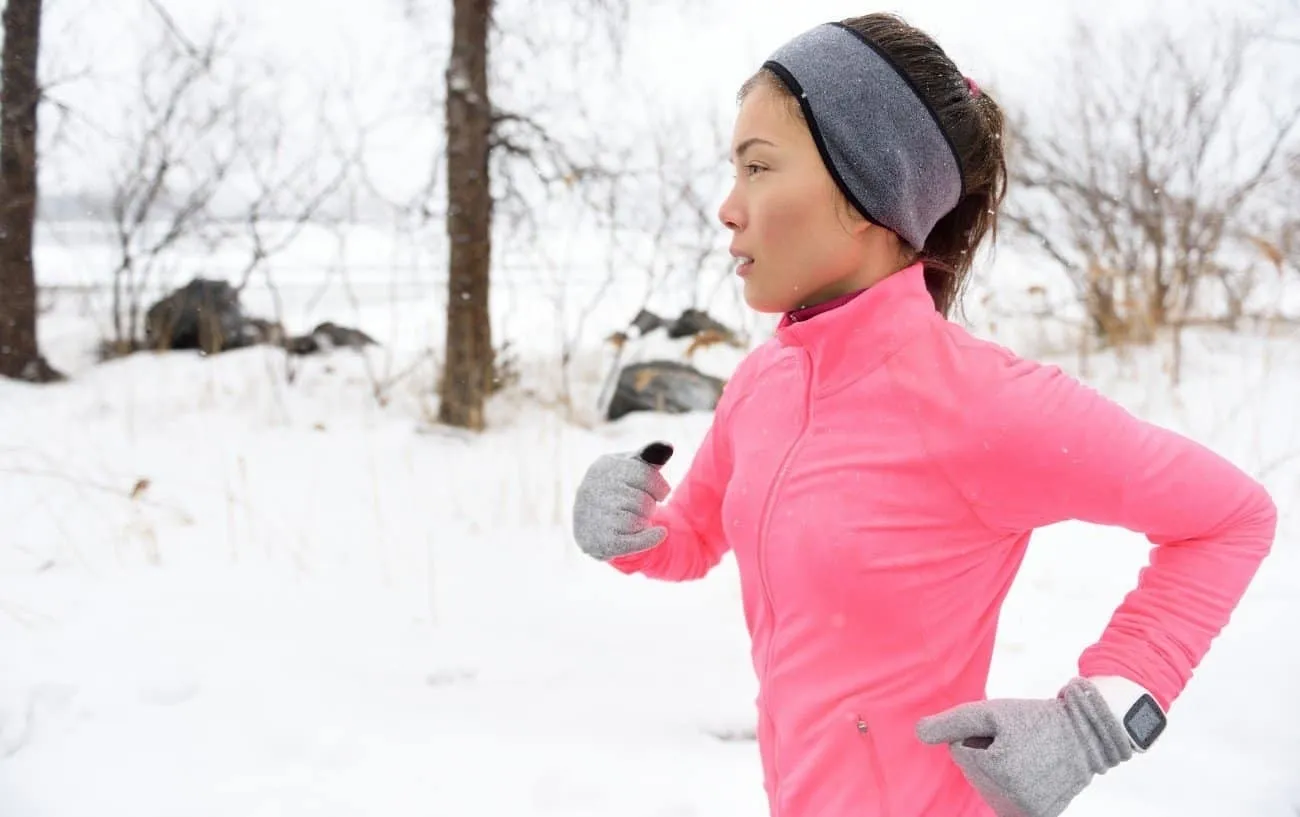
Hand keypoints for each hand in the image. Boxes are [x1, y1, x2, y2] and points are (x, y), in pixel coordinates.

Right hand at [572, 441, 674, 560]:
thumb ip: (649, 457)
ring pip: (639, 518)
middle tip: (642, 508)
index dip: (659, 486)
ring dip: (644, 520)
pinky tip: (660, 534)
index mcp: (603, 466)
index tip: (660, 493)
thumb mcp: (630, 468)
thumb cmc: (618, 490)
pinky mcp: (599, 541)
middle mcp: (593, 488)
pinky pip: (634, 541)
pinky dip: (651, 538)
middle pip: (643, 499)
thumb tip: (667, 447)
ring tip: (633, 519)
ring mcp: (594, 515)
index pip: (644, 474)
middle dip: (649, 506)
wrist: (592, 526)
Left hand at [916, 678, 1133, 816]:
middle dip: (986, 754)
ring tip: (1025, 755)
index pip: (959, 751)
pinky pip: (1006, 800)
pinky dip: (1012, 786)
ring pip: (988, 787)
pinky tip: (1031, 773)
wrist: (1085, 736)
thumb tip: (917, 734)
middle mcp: (1008, 799)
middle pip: (973, 772)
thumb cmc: (1034, 719)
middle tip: (1016, 742)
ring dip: (998, 771)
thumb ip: (950, 723)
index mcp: (994, 771)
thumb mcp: (990, 713)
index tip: (1003, 731)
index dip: (978, 735)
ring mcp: (1023, 812)